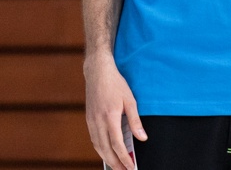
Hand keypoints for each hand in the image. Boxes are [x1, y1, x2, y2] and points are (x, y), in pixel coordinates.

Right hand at [84, 52, 144, 169]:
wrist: (97, 71)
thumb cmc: (115, 83)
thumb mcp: (130, 100)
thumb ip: (135, 121)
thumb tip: (142, 137)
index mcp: (110, 116)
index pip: (117, 144)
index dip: (124, 158)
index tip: (131, 167)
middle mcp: (98, 120)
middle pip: (105, 148)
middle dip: (115, 163)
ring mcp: (91, 119)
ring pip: (97, 145)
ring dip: (106, 157)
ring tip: (116, 165)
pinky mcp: (88, 117)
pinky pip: (93, 138)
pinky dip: (99, 148)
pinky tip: (106, 151)